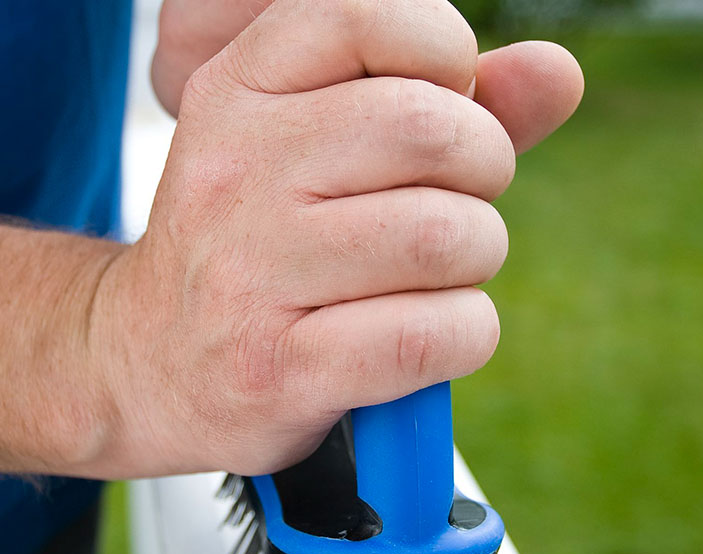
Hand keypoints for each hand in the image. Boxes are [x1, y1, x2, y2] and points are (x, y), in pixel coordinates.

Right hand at [90, 0, 582, 477]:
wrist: (145, 364)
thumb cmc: (248, 255)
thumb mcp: (307, 152)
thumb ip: (435, 103)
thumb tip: (557, 74)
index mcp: (237, 95)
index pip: (380, 16)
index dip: (449, 67)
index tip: (436, 116)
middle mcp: (236, 175)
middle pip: (434, 133)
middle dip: (481, 175)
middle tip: (449, 211)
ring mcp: (253, 277)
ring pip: (446, 239)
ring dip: (473, 264)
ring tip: (431, 280)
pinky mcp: (284, 370)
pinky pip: (435, 335)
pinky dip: (464, 337)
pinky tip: (430, 338)